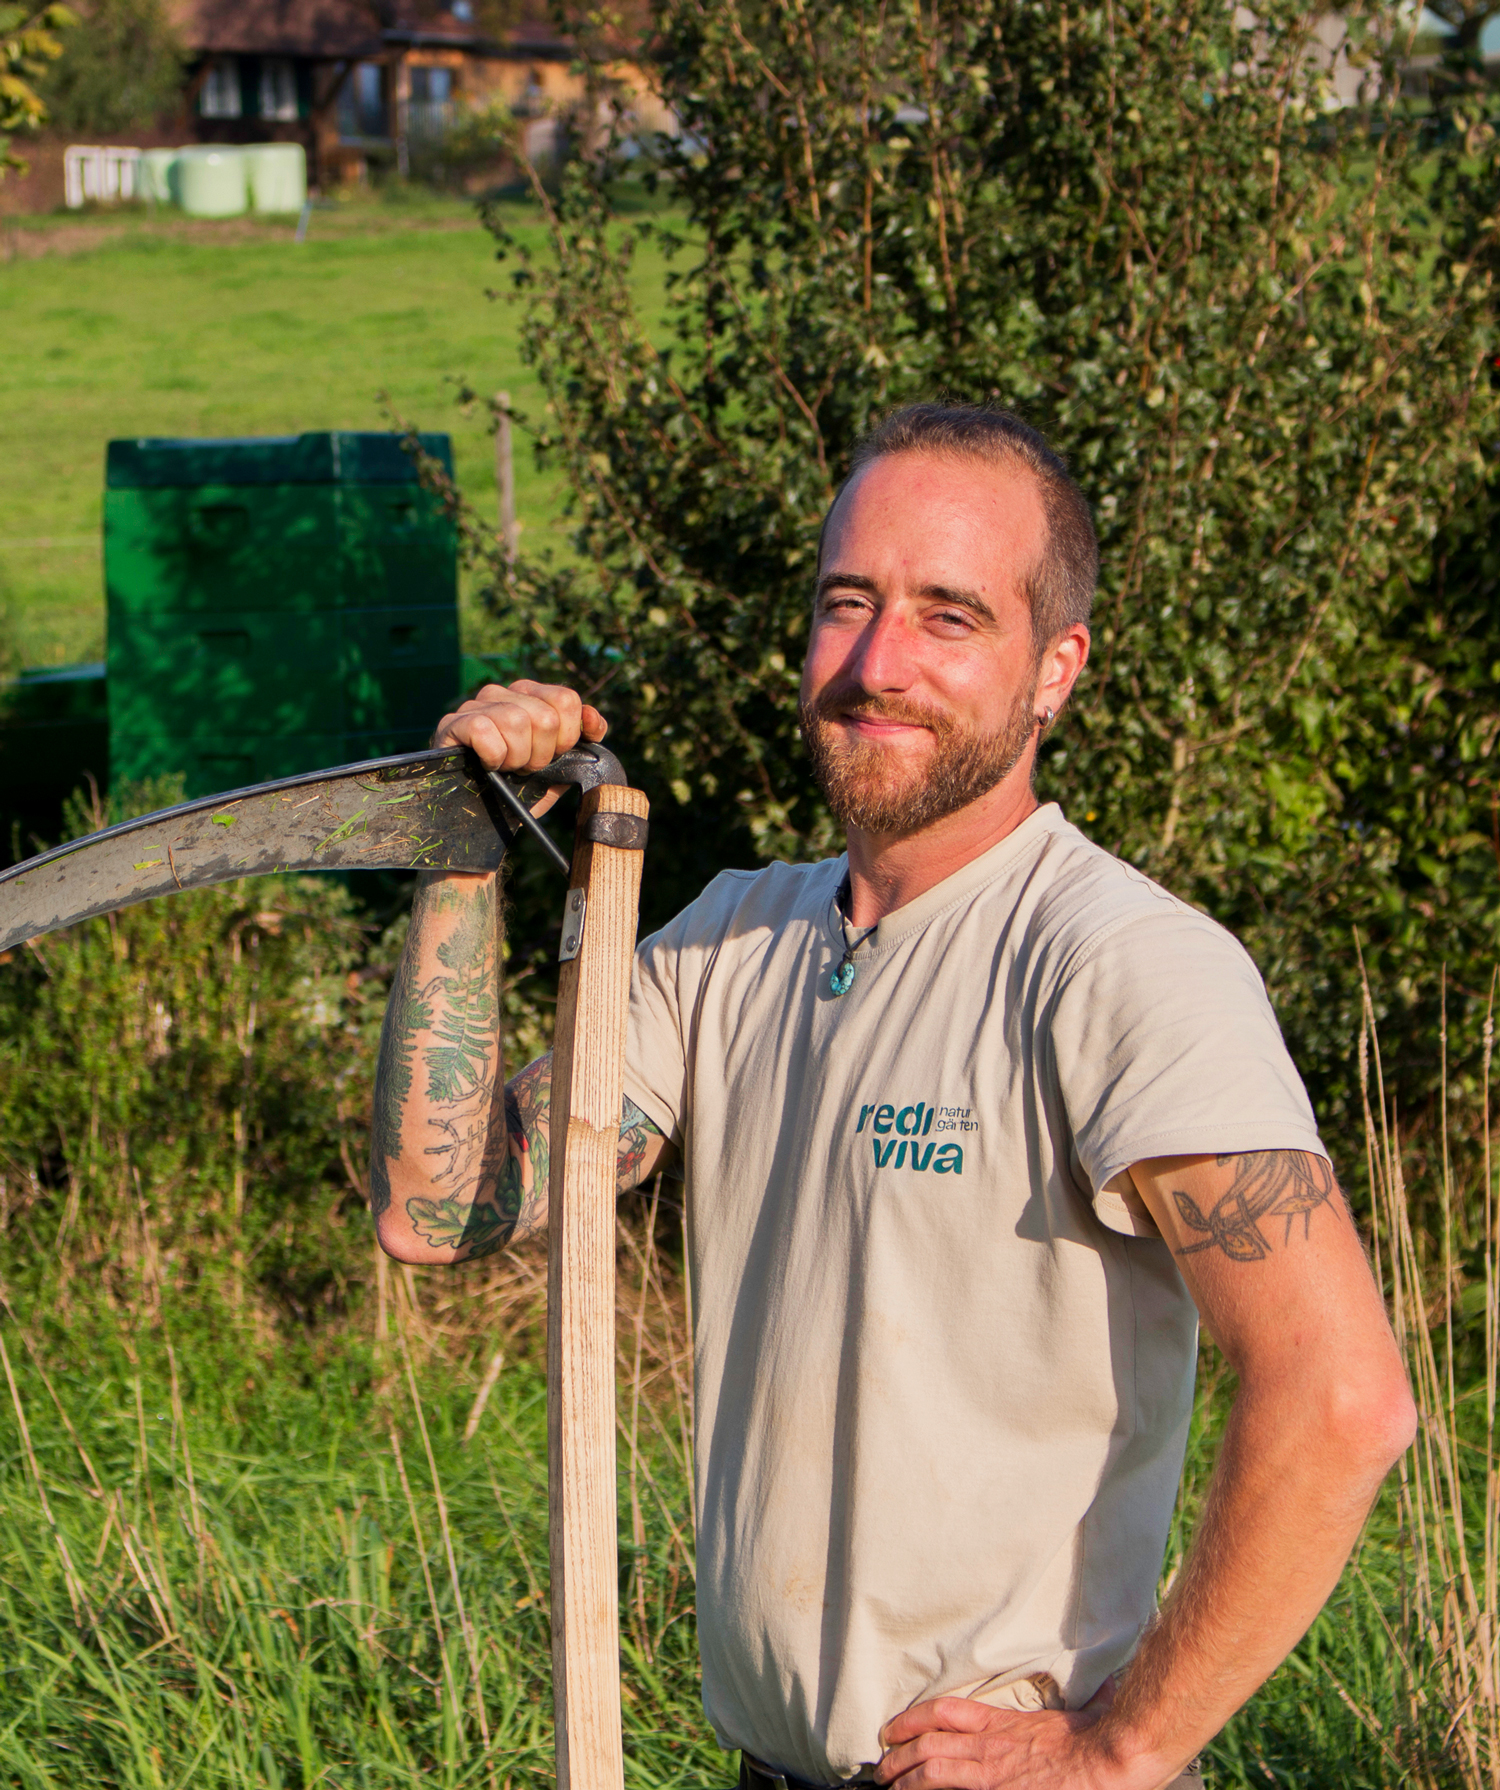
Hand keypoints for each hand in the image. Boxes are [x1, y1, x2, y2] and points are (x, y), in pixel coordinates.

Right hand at [434, 680, 606, 815]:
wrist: (480, 812)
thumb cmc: (518, 784)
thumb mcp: (557, 765)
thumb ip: (581, 742)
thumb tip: (593, 721)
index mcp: (531, 695)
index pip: (566, 699)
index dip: (566, 737)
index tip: (553, 756)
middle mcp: (504, 692)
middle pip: (545, 717)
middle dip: (540, 754)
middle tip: (524, 767)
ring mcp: (476, 704)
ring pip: (516, 722)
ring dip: (515, 757)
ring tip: (506, 767)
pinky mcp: (453, 722)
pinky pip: (485, 731)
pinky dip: (493, 756)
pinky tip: (487, 765)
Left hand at [876, 1686, 1142, 1789]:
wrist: (1106, 1761)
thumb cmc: (1101, 1739)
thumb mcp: (1089, 1711)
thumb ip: (1093, 1699)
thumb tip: (1108, 1684)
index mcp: (1004, 1724)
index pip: (946, 1712)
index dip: (914, 1718)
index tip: (894, 1728)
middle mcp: (990, 1746)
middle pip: (929, 1743)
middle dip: (899, 1754)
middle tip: (881, 1766)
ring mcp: (991, 1774)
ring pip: (932, 1771)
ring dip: (904, 1777)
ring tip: (888, 1784)